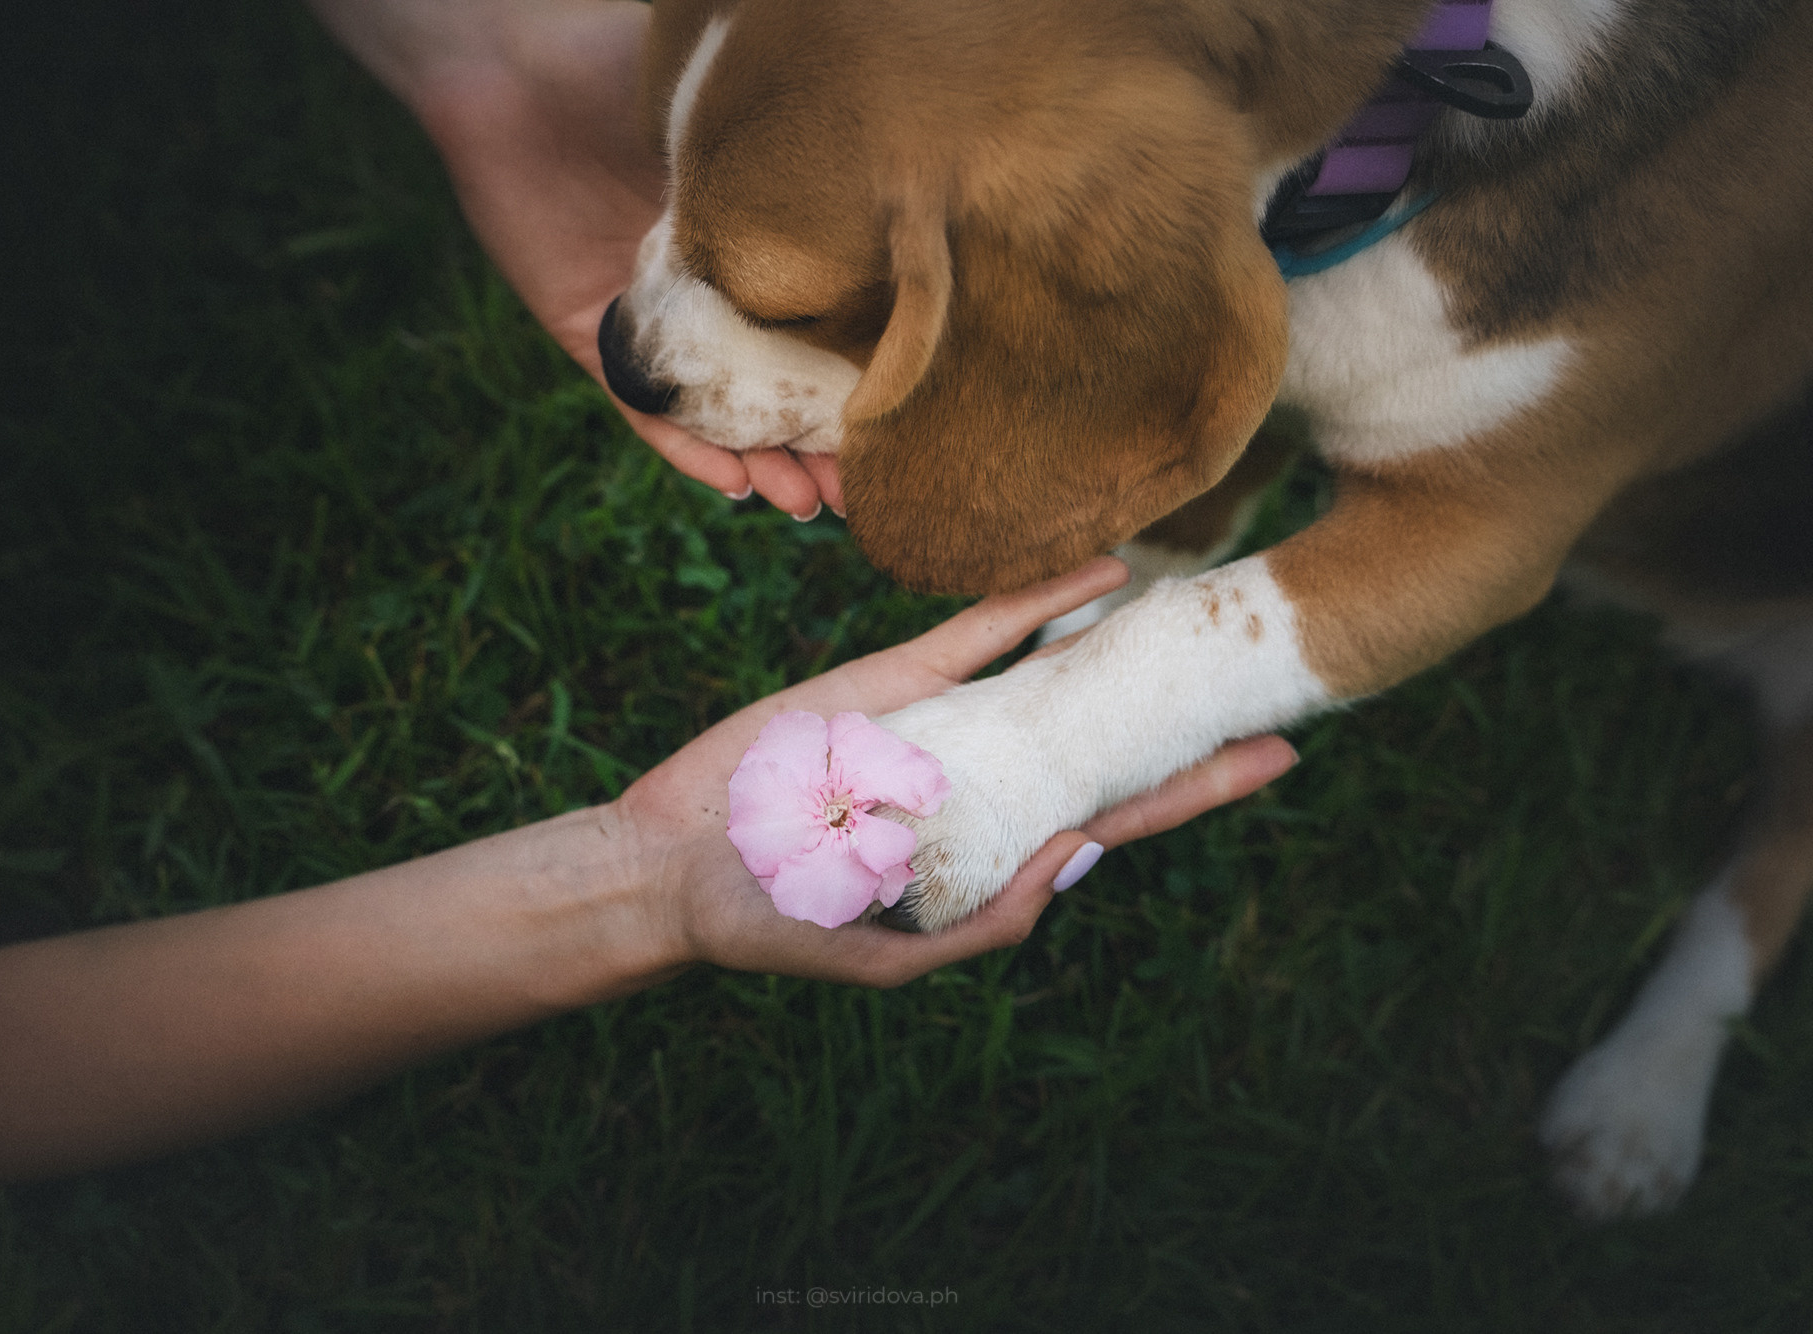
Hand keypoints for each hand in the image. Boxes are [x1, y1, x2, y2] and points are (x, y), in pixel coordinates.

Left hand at [306, 0, 844, 517]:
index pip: (812, 328)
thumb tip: (891, 170)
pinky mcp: (589, 337)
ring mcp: (648, 324)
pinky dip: (687, 450)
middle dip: (817, 443)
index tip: (905, 417)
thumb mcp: (727, 122)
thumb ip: (793, 165)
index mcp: (747, 244)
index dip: (853, 377)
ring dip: (761, 464)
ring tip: (807, 504)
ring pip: (712, 414)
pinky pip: (644, 409)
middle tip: (862, 489)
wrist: (516, 76)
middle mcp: (706, 294)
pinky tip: (735, 483)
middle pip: (769, 388)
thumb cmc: (619, 73)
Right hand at [617, 557, 1297, 985]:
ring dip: (1122, 644)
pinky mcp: (895, 678)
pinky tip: (1100, 571)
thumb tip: (1086, 856)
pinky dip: (1039, 600)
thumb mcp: (889, 953)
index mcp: (996, 846)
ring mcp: (947, 721)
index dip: (1196, 788)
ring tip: (1196, 606)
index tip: (1274, 756)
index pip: (1119, 815)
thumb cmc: (776, 922)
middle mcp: (989, 778)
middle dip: (1184, 713)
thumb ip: (986, 920)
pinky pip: (980, 630)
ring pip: (1056, 672)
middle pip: (1109, 738)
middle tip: (1265, 670)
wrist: (676, 858)